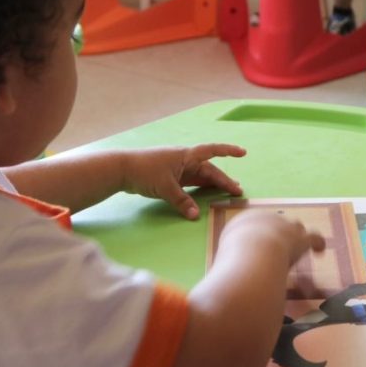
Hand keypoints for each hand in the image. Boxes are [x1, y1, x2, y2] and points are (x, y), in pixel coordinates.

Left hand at [121, 144, 245, 219]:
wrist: (121, 169)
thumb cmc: (145, 172)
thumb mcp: (165, 188)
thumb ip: (182, 201)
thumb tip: (195, 215)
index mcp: (186, 156)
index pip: (212, 151)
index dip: (228, 151)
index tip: (243, 153)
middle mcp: (184, 160)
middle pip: (209, 169)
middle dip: (223, 179)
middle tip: (237, 191)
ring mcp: (178, 168)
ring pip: (201, 176)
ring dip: (213, 183)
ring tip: (228, 191)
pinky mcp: (171, 176)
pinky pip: (191, 181)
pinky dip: (200, 187)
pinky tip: (207, 193)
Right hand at [219, 209, 325, 266]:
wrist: (250, 255)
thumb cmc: (229, 263)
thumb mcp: (219, 266)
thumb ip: (219, 275)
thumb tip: (205, 296)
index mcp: (242, 222)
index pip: (252, 227)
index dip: (257, 238)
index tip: (257, 248)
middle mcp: (264, 219)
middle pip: (274, 224)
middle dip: (277, 234)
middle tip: (278, 248)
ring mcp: (284, 226)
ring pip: (294, 228)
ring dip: (296, 238)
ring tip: (300, 246)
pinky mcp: (300, 238)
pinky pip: (313, 238)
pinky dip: (317, 243)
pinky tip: (321, 250)